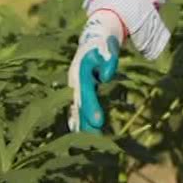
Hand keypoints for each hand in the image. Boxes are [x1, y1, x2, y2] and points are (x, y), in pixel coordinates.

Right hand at [68, 11, 123, 132]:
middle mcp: (74, 82)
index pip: (86, 94)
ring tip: (85, 143)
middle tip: (94, 141)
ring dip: (81, 125)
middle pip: (79, 106)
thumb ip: (108, 62)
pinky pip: (76, 108)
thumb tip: (106, 77)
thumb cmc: (103, 45)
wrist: (94, 38)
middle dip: (85, 124)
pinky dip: (78, 120)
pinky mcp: (78, 90)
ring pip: (76, 109)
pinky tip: (79, 133)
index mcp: (81, 73)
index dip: (91, 108)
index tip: (99, 123)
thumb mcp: (107, 50)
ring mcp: (74, 87)